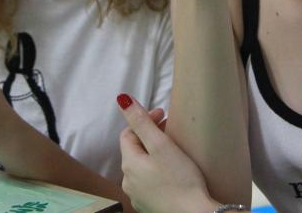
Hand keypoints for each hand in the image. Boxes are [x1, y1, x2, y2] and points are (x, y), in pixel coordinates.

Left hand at [118, 94, 218, 212]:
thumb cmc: (180, 179)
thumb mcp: (161, 145)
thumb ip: (141, 121)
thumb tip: (122, 99)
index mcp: (129, 163)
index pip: (128, 133)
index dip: (143, 120)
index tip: (163, 114)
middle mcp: (128, 181)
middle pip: (134, 150)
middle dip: (149, 136)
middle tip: (169, 129)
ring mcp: (137, 196)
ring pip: (141, 167)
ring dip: (153, 155)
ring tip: (172, 151)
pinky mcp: (149, 205)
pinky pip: (148, 182)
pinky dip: (157, 172)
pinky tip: (172, 173)